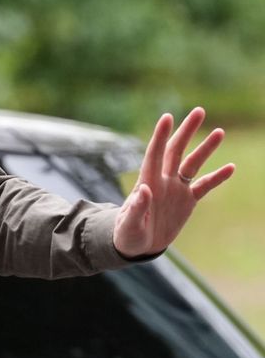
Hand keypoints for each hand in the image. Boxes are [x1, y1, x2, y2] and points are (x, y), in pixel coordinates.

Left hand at [114, 107, 234, 258]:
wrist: (138, 245)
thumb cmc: (127, 235)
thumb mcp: (128, 225)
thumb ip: (136, 208)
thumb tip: (143, 189)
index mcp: (146, 182)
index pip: (154, 153)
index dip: (160, 136)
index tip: (168, 116)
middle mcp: (162, 180)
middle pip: (176, 151)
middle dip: (186, 131)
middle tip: (199, 111)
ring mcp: (176, 189)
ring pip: (193, 164)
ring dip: (205, 148)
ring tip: (219, 131)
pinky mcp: (187, 201)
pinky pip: (204, 186)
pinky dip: (217, 177)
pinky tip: (231, 167)